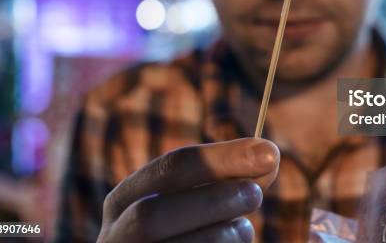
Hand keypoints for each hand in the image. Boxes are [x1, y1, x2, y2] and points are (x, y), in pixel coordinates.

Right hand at [97, 138, 279, 242]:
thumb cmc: (181, 232)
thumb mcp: (194, 202)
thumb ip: (226, 181)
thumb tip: (268, 157)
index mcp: (124, 200)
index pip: (171, 167)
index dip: (222, 158)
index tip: (269, 152)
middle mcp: (116, 236)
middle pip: (154, 214)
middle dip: (212, 200)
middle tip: (256, 193)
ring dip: (221, 235)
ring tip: (243, 229)